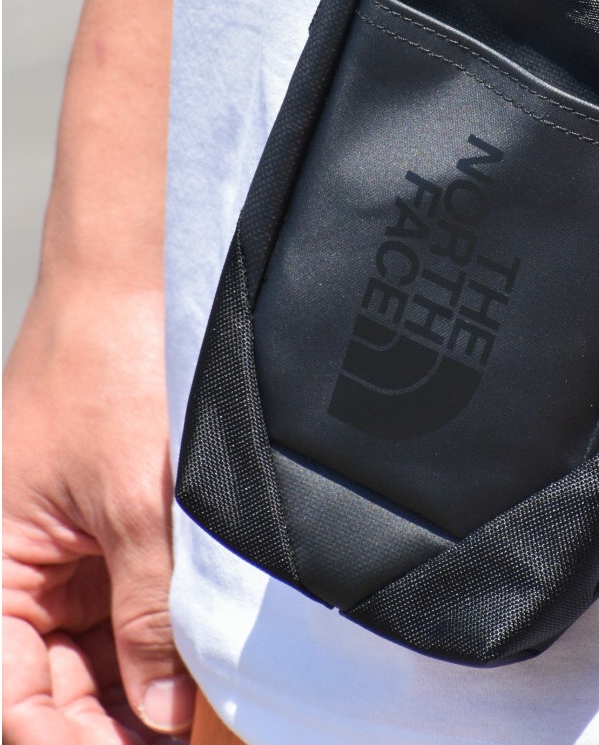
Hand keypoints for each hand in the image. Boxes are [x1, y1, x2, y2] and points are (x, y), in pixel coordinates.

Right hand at [2, 279, 194, 742]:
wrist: (130, 278)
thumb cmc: (107, 366)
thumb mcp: (136, 502)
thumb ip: (149, 612)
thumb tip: (162, 711)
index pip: (13, 698)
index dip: (65, 743)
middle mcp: (22, 569)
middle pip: (54, 687)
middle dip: (112, 726)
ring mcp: (69, 550)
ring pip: (96, 655)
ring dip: (141, 693)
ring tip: (200, 722)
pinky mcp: (112, 528)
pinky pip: (128, 606)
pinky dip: (161, 642)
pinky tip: (201, 673)